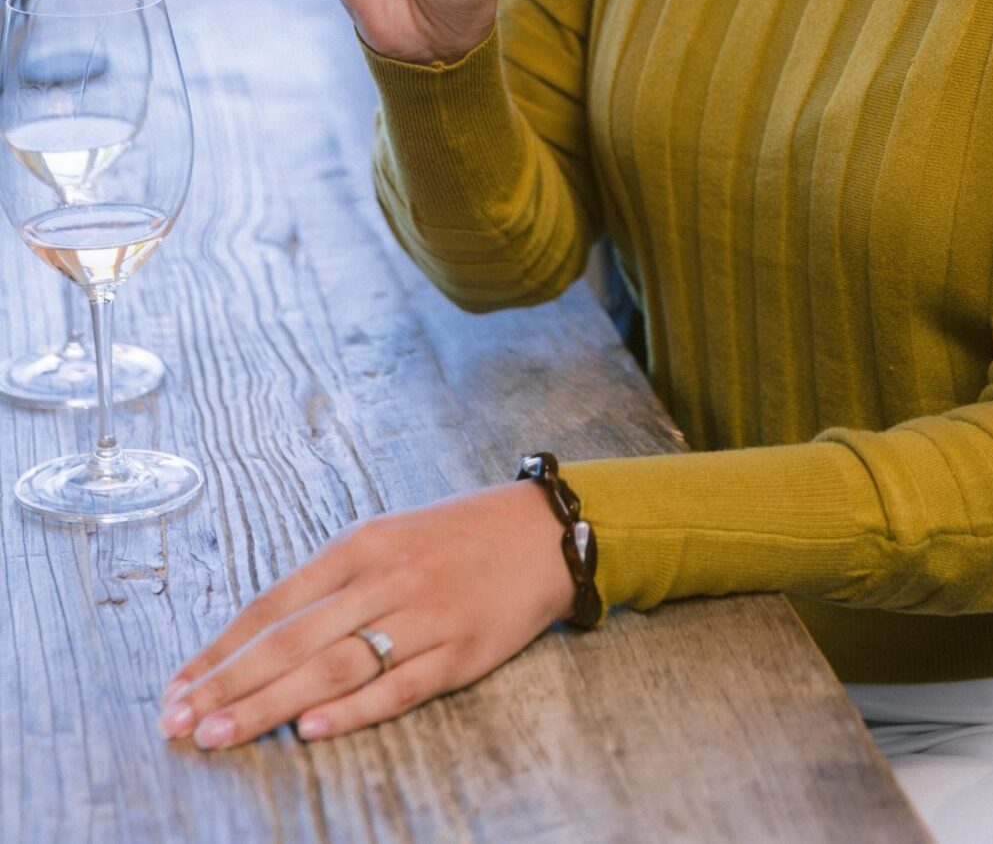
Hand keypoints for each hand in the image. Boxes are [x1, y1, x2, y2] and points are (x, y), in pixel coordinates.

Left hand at [157, 484, 575, 749]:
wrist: (542, 532)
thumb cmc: (454, 536)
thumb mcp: (386, 537)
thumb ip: (330, 583)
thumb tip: (260, 638)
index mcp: (359, 545)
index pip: (273, 604)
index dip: (221, 650)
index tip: (176, 688)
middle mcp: (384, 578)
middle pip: (292, 641)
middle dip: (228, 685)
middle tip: (179, 724)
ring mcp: (422, 616)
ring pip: (332, 667)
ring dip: (269, 705)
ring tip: (220, 735)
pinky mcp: (459, 652)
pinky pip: (397, 686)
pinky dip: (351, 710)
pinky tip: (309, 730)